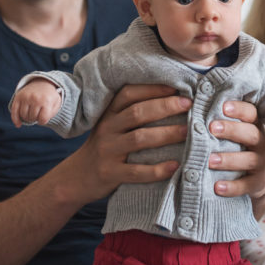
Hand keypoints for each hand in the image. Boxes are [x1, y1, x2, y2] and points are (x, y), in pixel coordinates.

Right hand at [11, 80, 61, 127]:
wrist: (43, 82)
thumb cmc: (50, 96)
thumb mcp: (56, 103)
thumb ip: (51, 114)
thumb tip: (40, 121)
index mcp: (46, 101)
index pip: (42, 119)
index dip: (42, 121)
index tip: (43, 118)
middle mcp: (35, 98)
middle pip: (32, 118)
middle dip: (35, 119)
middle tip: (37, 114)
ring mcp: (26, 97)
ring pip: (23, 116)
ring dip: (27, 118)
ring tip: (32, 114)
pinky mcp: (18, 96)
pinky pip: (14, 111)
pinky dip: (15, 120)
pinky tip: (18, 125)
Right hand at [75, 84, 189, 194]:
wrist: (76, 177)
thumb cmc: (104, 147)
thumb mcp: (111, 125)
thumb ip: (132, 113)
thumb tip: (172, 98)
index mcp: (109, 114)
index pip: (129, 94)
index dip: (153, 89)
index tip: (177, 87)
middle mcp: (107, 129)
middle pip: (137, 113)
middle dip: (164, 106)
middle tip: (188, 104)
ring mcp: (108, 151)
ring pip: (139, 139)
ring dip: (166, 134)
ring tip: (188, 131)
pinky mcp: (110, 173)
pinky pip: (136, 171)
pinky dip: (157, 170)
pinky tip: (175, 166)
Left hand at [208, 100, 264, 203]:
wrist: (258, 177)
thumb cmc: (236, 146)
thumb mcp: (231, 132)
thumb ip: (217, 120)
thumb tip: (191, 103)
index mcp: (252, 125)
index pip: (251, 113)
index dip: (239, 109)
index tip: (223, 107)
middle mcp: (260, 142)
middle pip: (251, 134)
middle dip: (232, 130)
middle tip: (212, 128)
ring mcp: (261, 163)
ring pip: (249, 160)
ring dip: (229, 159)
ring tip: (210, 160)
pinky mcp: (258, 183)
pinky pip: (247, 185)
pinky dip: (232, 187)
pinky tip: (217, 187)